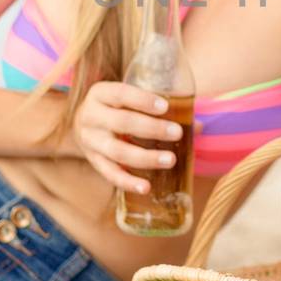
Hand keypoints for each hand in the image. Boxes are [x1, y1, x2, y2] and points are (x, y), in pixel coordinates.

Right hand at [71, 82, 185, 193]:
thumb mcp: (128, 99)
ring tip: (170, 160)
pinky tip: (146, 187)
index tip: (165, 107)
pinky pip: (110, 173)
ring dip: (145, 157)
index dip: (142, 100)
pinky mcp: (93, 161)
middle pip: (122, 122)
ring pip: (117, 151)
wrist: (81, 124)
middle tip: (178, 133)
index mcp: (101, 93)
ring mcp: (90, 140)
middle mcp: (91, 116)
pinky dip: (128, 182)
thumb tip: (199, 126)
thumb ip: (158, 108)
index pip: (121, 94)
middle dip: (152, 129)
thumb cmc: (116, 108)